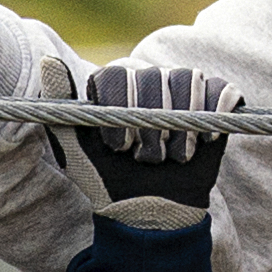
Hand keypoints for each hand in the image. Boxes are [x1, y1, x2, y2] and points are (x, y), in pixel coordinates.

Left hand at [72, 61, 231, 226]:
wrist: (149, 211)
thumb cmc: (107, 179)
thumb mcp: (74, 148)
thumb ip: (60, 105)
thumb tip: (48, 60)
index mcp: (115, 84)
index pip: (118, 73)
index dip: (120, 109)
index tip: (120, 148)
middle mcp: (148, 80)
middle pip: (154, 75)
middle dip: (152, 124)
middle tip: (147, 159)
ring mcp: (182, 90)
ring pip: (189, 77)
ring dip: (182, 125)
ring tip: (174, 156)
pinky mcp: (215, 104)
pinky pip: (222, 88)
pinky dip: (216, 111)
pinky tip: (205, 141)